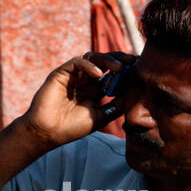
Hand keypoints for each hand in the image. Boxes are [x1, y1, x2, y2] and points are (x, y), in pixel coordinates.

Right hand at [21, 51, 138, 149]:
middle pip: (105, 62)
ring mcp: (74, 75)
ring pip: (93, 58)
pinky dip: (89, 65)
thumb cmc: (72, 128)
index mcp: (95, 89)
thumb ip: (115, 107)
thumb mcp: (101, 117)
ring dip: (108, 60)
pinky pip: (77, 62)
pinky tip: (99, 75)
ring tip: (120, 67)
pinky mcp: (61, 74)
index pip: (113, 74)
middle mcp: (85, 79)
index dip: (127, 70)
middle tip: (134, 61)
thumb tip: (134, 97)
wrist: (49, 133)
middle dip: (120, 59)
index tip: (141, 70)